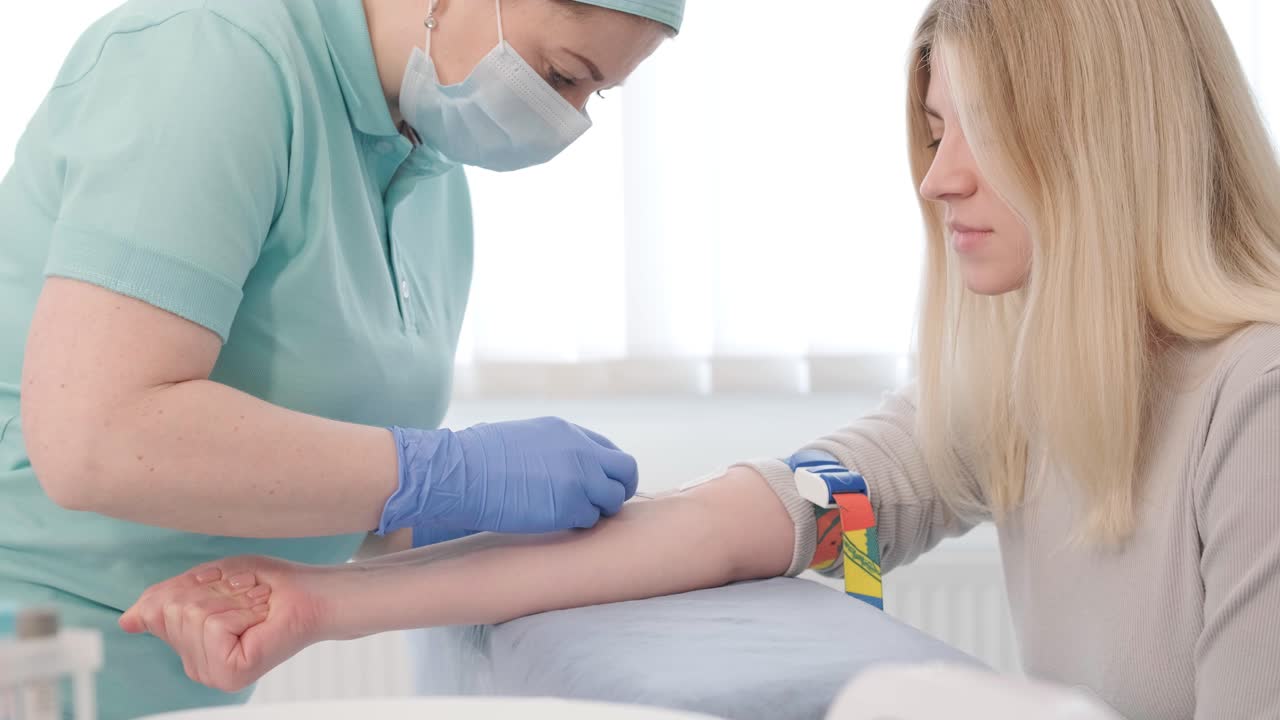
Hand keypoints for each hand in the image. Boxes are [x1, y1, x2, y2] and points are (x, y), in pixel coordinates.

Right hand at [119, 555, 335, 692]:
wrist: (310, 594)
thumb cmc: (266, 586)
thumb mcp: (207, 582)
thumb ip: (164, 602)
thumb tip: (127, 620)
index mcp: (189, 648)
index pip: (156, 608)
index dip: (192, 584)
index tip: (228, 586)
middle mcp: (196, 667)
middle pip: (172, 610)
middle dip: (212, 592)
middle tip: (246, 598)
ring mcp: (212, 674)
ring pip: (191, 616)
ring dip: (230, 600)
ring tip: (255, 608)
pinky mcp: (230, 673)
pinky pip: (212, 625)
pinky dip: (238, 611)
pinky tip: (258, 620)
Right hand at [380, 417, 638, 534]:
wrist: (462, 472)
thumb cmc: (477, 458)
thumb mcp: (521, 438)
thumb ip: (547, 449)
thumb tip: (550, 465)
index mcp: (567, 432)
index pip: (608, 450)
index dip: (605, 471)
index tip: (597, 486)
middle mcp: (581, 451)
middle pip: (626, 470)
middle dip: (618, 489)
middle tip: (601, 506)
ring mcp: (580, 478)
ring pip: (613, 499)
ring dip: (597, 510)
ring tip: (570, 517)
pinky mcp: (571, 505)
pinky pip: (590, 520)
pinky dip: (578, 525)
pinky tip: (556, 524)